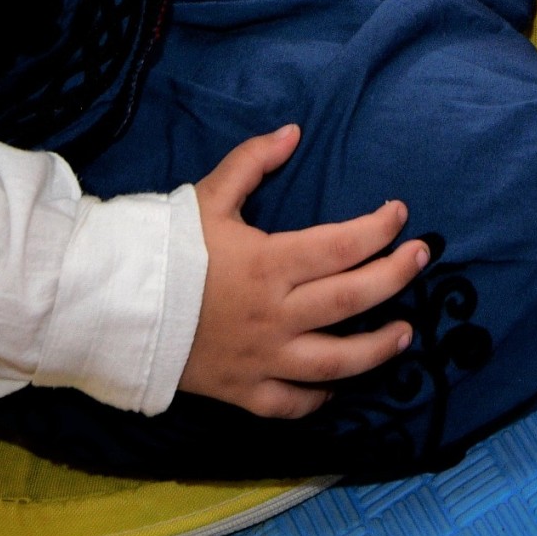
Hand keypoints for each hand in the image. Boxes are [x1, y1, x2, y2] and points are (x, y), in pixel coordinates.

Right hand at [173, 125, 428, 418]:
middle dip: (397, 277)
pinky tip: (339, 385)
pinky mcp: (244, 390)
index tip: (401, 214)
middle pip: (353, 299)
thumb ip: (253, 162)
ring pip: (336, 361)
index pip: (343, 246)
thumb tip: (293, 132)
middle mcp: (275, 314)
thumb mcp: (208, 197)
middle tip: (422, 258)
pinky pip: (291, 403)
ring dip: (377, 349)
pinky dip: (319, 398)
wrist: (114, 307)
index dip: (379, 228)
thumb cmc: (165, 248)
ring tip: (405, 333)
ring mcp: (262, 358)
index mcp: (270, 264)